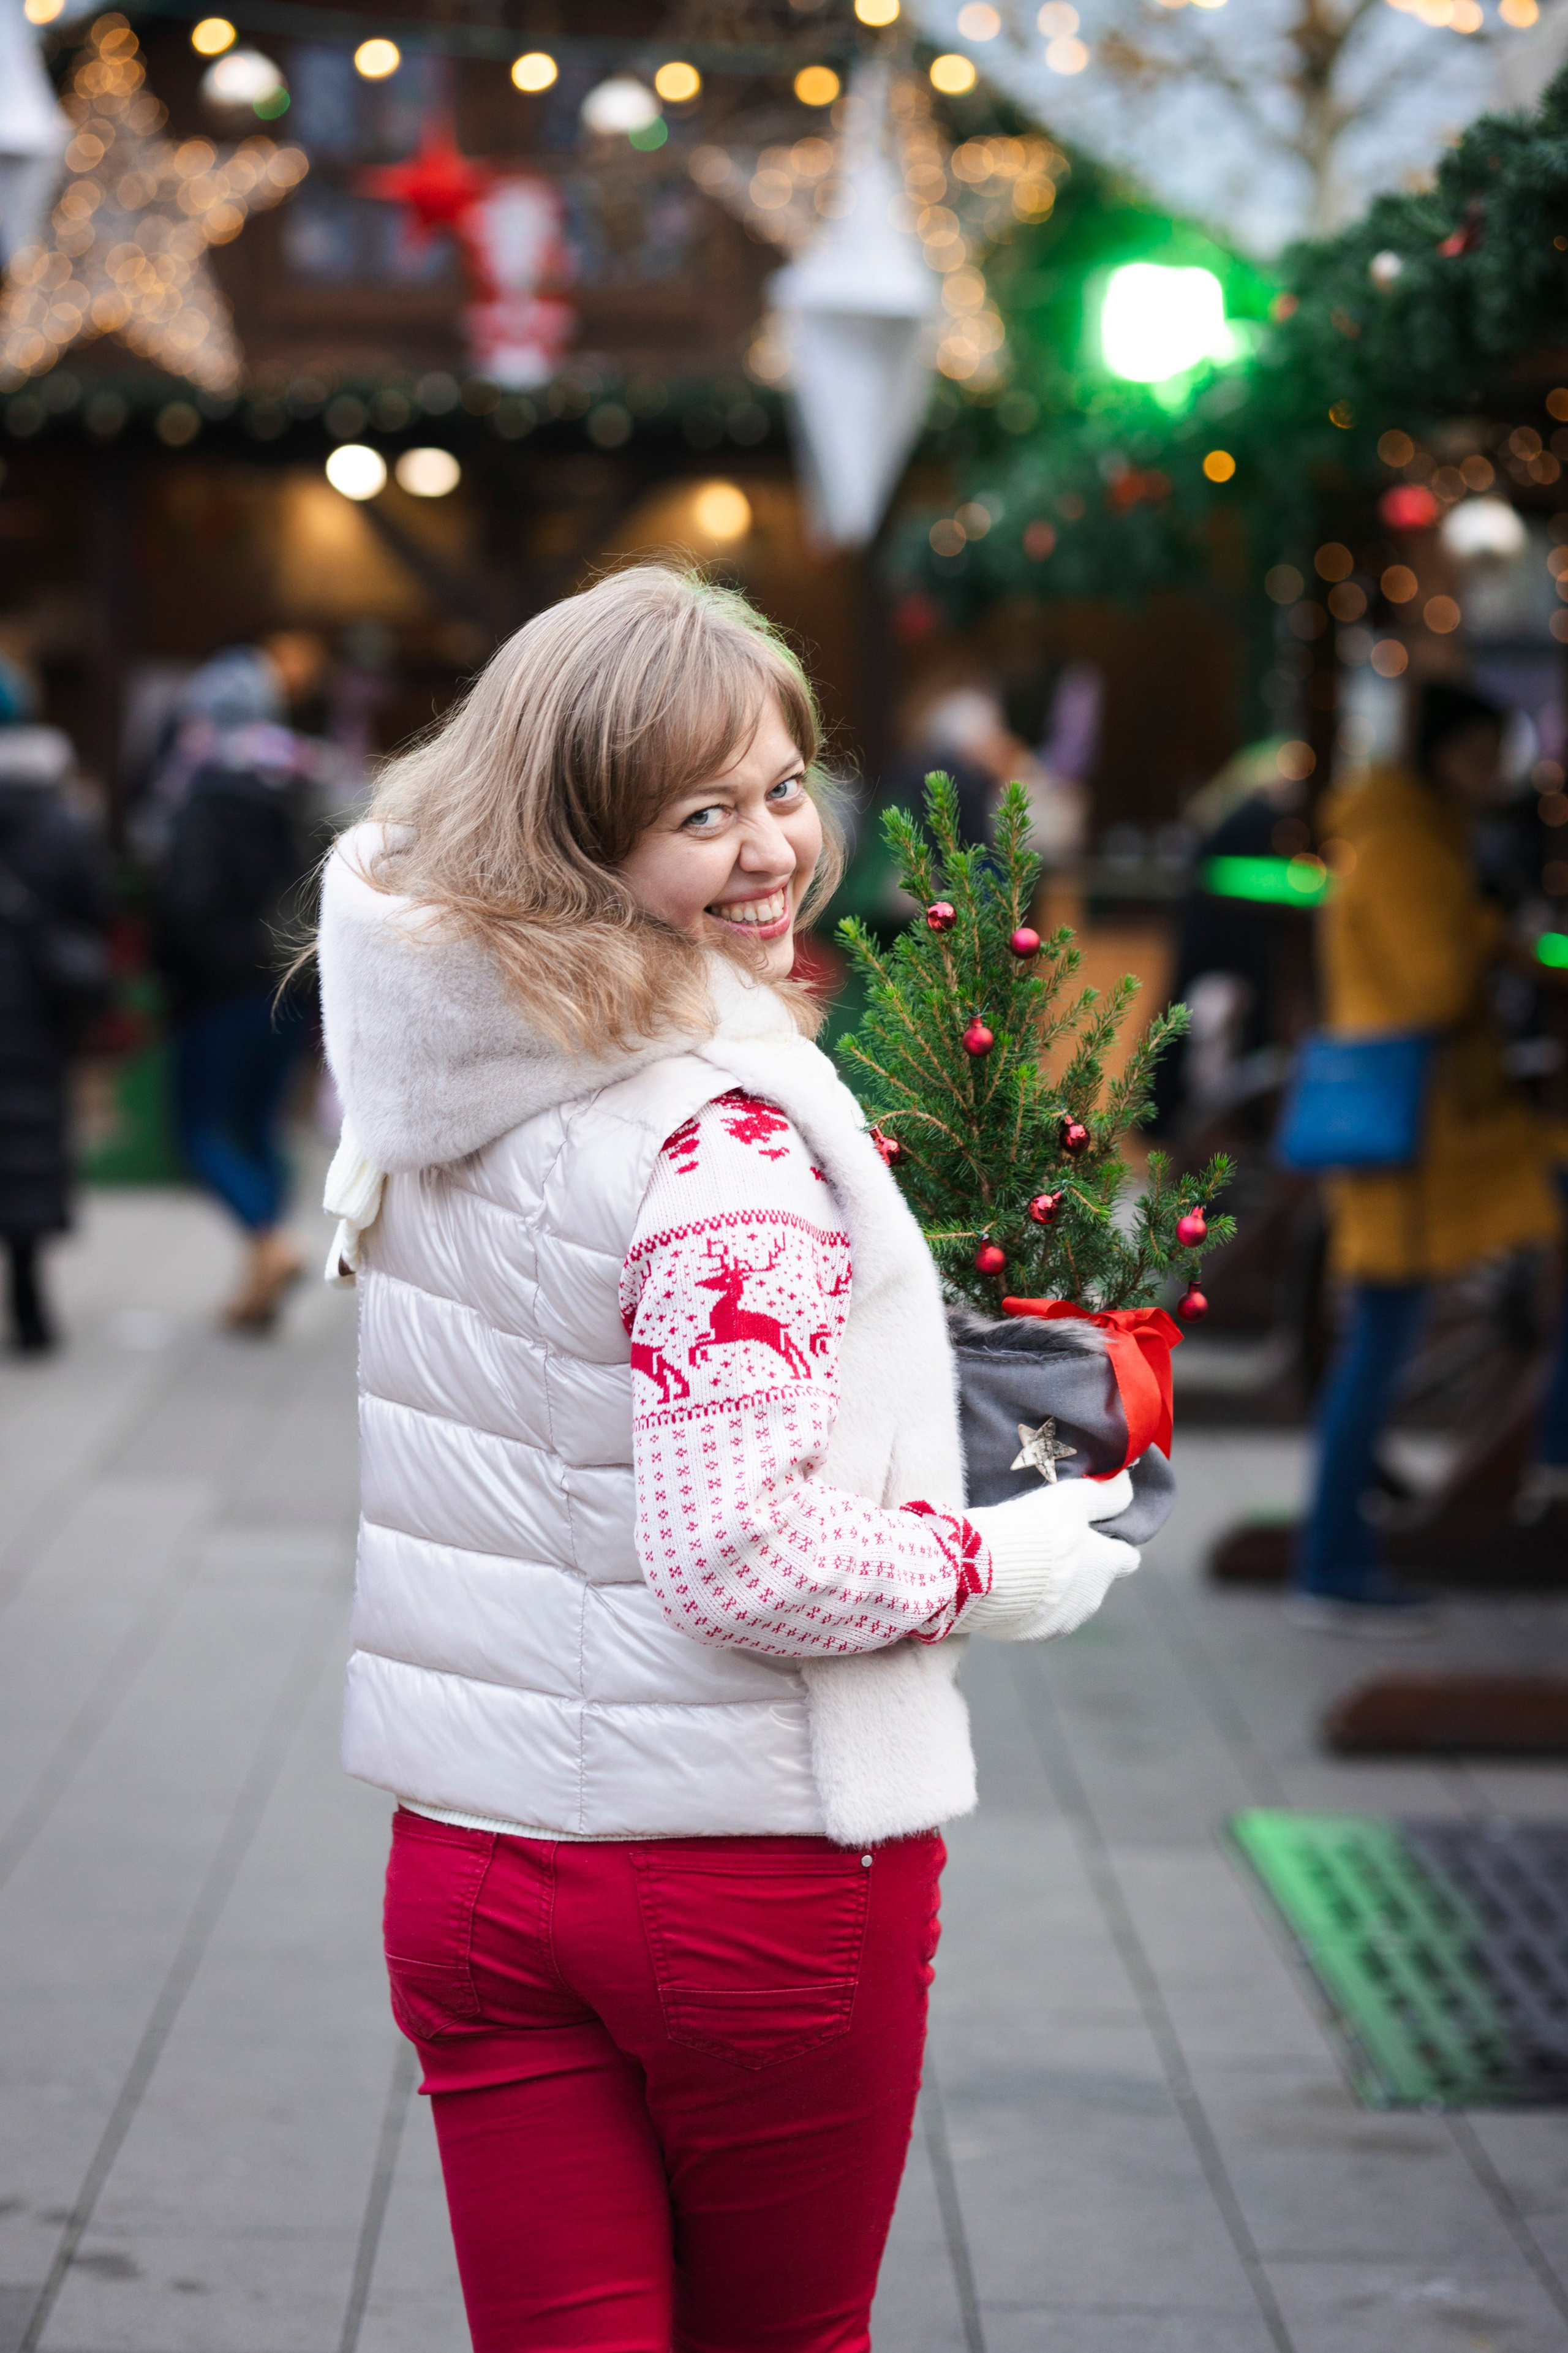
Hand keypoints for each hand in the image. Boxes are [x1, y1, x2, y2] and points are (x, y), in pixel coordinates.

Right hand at [962, 1471, 1139, 1641]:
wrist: (982, 1570)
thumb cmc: (1031, 1529)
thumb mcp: (1069, 1499)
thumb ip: (1103, 1494)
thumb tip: (1126, 1484)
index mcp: (1104, 1567)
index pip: (1127, 1558)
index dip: (1112, 1543)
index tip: (1090, 1532)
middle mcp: (1090, 1601)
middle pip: (1093, 1581)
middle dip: (1077, 1565)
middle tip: (1046, 1542)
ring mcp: (1062, 1622)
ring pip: (1066, 1603)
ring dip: (1053, 1588)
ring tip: (1022, 1563)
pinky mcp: (1032, 1635)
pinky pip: (1036, 1618)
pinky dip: (1028, 1604)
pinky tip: (1006, 1585)